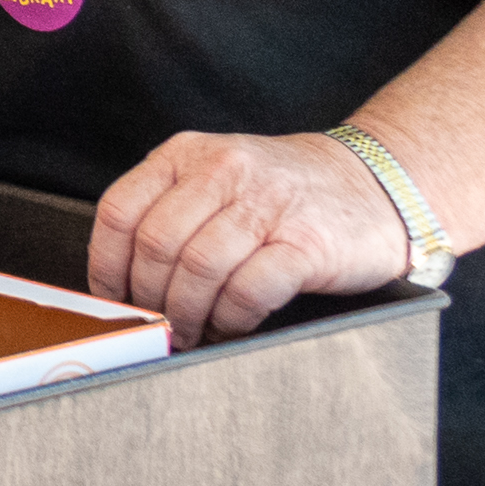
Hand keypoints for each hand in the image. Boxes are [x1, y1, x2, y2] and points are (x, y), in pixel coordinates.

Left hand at [91, 129, 416, 341]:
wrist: (378, 185)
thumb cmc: (288, 192)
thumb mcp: (219, 178)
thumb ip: (172, 210)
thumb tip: (121, 277)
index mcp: (187, 154)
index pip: (121, 211)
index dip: (106, 266)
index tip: (113, 301)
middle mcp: (223, 171)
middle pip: (156, 245)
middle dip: (150, 298)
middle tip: (159, 325)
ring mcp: (267, 204)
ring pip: (197, 268)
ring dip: (188, 313)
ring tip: (194, 331)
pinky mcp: (306, 243)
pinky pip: (248, 290)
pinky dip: (231, 318)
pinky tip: (232, 325)